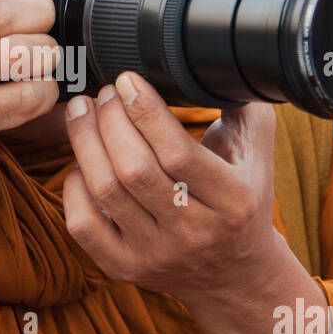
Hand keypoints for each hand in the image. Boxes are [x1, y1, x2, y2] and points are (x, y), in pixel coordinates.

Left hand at [62, 71, 325, 333]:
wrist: (234, 276)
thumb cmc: (242, 200)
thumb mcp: (258, 153)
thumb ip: (244, 106)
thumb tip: (216, 58)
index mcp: (232, 200)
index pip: (178, 152)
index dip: (145, 111)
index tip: (128, 80)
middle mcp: (193, 232)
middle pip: (135, 170)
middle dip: (110, 120)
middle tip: (105, 92)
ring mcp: (155, 254)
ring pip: (105, 192)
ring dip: (85, 142)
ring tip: (83, 110)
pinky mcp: (124, 268)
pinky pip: (83, 225)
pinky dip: (74, 187)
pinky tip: (81, 162)